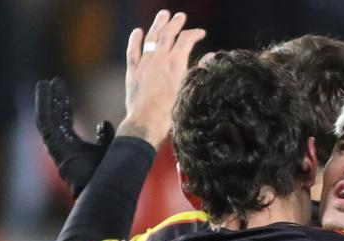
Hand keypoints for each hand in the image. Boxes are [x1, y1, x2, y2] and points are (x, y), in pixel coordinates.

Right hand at [34, 77, 113, 197]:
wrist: (106, 189)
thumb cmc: (109, 175)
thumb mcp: (109, 149)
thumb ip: (105, 136)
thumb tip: (103, 123)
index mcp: (72, 146)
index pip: (63, 119)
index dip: (62, 104)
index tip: (61, 88)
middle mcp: (62, 146)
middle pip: (54, 117)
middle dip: (53, 99)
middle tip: (52, 82)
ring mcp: (57, 148)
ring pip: (47, 119)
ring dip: (46, 101)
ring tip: (45, 84)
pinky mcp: (56, 149)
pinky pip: (46, 125)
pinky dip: (44, 109)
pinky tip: (45, 94)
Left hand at [117, 10, 205, 145]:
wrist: (146, 123)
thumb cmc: (171, 113)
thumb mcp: (191, 92)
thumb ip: (200, 72)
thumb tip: (211, 58)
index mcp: (176, 65)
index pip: (186, 41)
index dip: (194, 34)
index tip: (200, 32)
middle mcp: (159, 60)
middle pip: (168, 34)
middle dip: (175, 23)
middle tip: (180, 16)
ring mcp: (144, 64)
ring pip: (151, 38)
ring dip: (158, 24)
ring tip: (163, 14)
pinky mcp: (133, 71)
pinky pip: (132, 50)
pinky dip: (135, 39)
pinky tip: (138, 31)